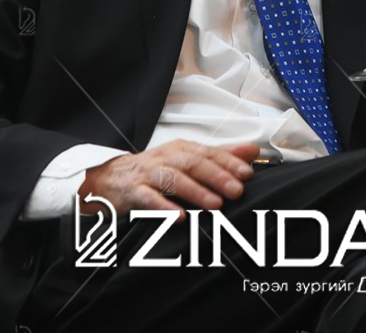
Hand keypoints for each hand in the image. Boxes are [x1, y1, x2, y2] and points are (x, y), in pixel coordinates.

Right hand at [77, 139, 259, 218]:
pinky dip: (164, 208)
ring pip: (173, 180)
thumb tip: (252, 151)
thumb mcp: (188, 159)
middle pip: (193, 164)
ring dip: (195, 191)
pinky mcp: (134, 192)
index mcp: (182, 149)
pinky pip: (148, 199)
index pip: (208, 153)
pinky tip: (178, 217)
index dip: (228, 162)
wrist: (113, 179)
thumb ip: (220, 156)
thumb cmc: (157, 170)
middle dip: (216, 176)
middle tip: (237, 190)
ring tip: (214, 204)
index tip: (247, 172)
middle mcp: (166, 158)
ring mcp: (149, 174)